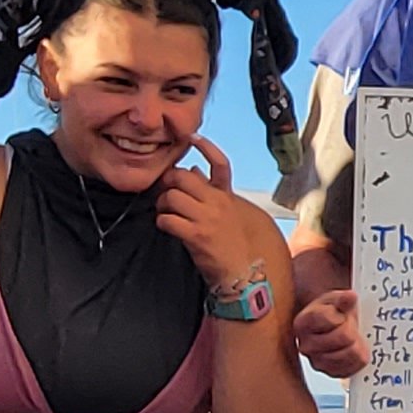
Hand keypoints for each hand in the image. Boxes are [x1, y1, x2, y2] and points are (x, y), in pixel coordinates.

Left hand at [153, 138, 268, 292]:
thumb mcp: (236, 214)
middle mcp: (218, 203)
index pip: (219, 163)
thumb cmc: (243, 247)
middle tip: (165, 190)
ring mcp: (207, 219)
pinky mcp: (197, 236)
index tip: (193, 139)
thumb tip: (197, 174)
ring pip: (172, 197)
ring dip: (162, 203)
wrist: (250, 274)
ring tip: (164, 211)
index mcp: (228, 196)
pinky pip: (169, 220)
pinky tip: (166, 226)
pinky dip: (162, 221)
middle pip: (183, 177)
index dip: (206, 147)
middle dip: (169, 181)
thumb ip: (216, 193)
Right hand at [292, 287, 369, 376]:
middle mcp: (306, 346)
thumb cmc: (332, 312)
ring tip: (351, 338)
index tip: (340, 314)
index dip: (341, 315)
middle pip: (343, 336)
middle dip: (351, 328)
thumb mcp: (336, 299)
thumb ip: (343, 299)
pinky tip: (354, 349)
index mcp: (303, 323)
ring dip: (356, 344)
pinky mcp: (331, 373)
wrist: (332, 327)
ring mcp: (317, 362)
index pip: (329, 318)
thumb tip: (350, 297)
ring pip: (349, 354)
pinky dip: (358, 358)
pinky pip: (353, 368)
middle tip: (349, 325)